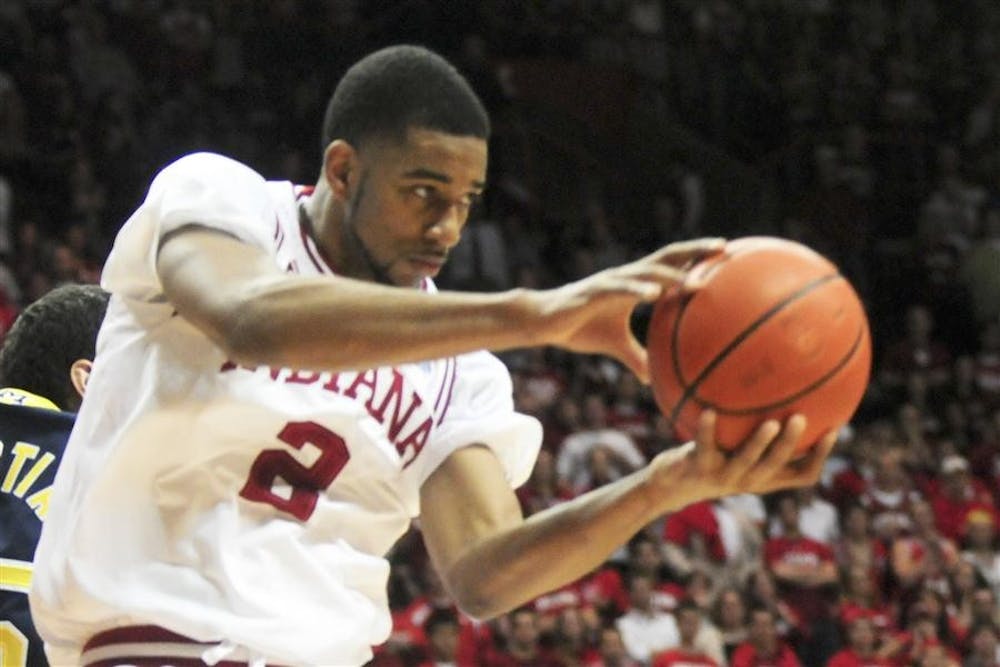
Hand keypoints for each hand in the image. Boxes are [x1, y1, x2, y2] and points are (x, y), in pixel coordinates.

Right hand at [535, 238, 724, 381]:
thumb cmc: (579, 328)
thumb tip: (654, 378)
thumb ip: (637, 357)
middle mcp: (628, 277)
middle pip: (668, 257)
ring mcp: (612, 281)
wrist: (544, 322)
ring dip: (673, 274)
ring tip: (698, 280)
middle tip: (725, 248)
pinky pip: (620, 288)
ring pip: (647, 271)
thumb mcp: (615, 345)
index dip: (698, 257)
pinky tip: (654, 293)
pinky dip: (638, 289)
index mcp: (636, 285)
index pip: (672, 265)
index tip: (727, 255)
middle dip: (696, 251)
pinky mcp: (594, 291)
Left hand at [646, 411, 837, 511]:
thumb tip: (779, 385)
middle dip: (792, 444)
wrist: (673, 483)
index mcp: (765, 476)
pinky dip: (707, 429)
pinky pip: (706, 446)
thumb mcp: (737, 443)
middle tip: (801, 417)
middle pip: (778, 467)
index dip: (820, 456)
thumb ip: (758, 425)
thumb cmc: (712, 457)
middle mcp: (749, 480)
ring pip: (748, 462)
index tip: (834, 427)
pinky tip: (709, 409)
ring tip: (771, 423)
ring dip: (760, 443)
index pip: (803, 474)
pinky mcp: (700, 469)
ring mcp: (724, 477)